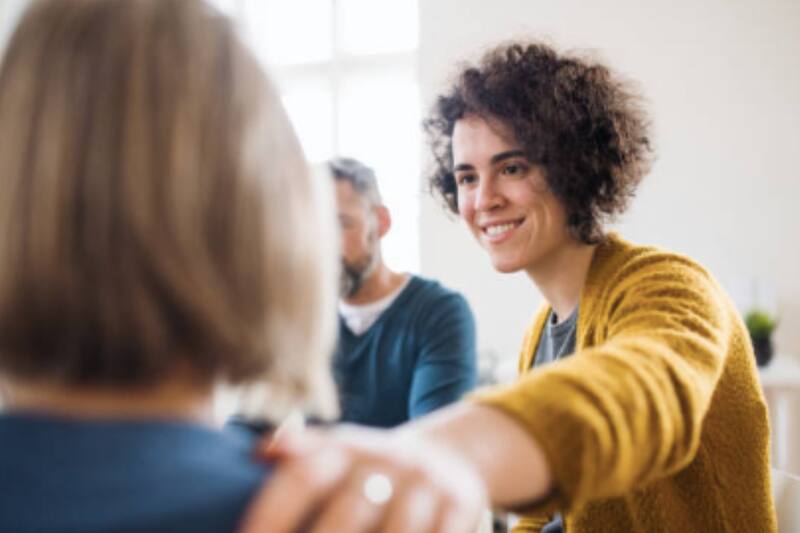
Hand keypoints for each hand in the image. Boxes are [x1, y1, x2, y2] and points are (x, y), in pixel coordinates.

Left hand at [239, 425, 486, 532]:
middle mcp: (388, 459)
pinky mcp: (463, 505)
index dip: (272, 514)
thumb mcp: (338, 452)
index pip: (303, 476)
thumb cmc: (370, 469)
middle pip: (347, 513)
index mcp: (346, 447)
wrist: (445, 458)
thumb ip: (300, 453)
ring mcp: (427, 484)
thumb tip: (258, 453)